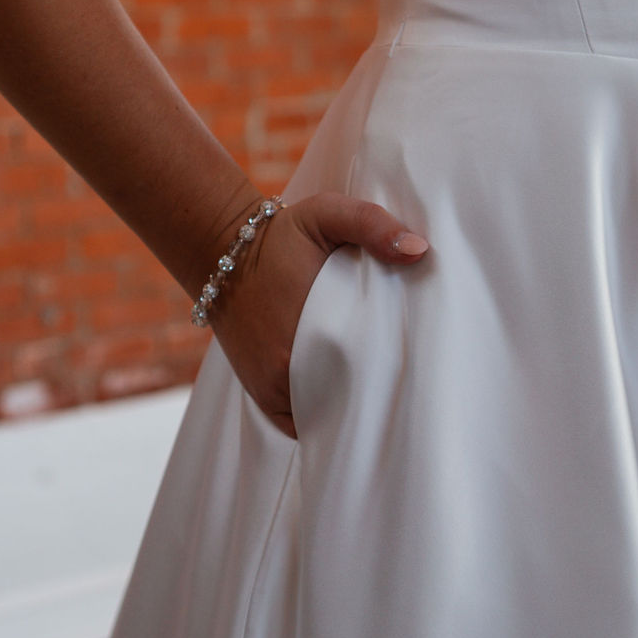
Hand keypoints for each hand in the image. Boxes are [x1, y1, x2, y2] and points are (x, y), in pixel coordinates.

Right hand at [209, 191, 427, 439]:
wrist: (220, 251)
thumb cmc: (281, 235)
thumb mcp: (327, 214)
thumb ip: (372, 224)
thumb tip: (417, 250)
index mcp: (313, 332)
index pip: (369, 376)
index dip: (395, 375)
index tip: (416, 366)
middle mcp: (285, 372)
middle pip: (348, 401)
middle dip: (375, 395)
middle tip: (405, 382)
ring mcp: (270, 388)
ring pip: (325, 416)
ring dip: (348, 407)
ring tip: (379, 394)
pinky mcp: (261, 394)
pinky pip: (300, 422)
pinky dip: (321, 416)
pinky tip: (343, 401)